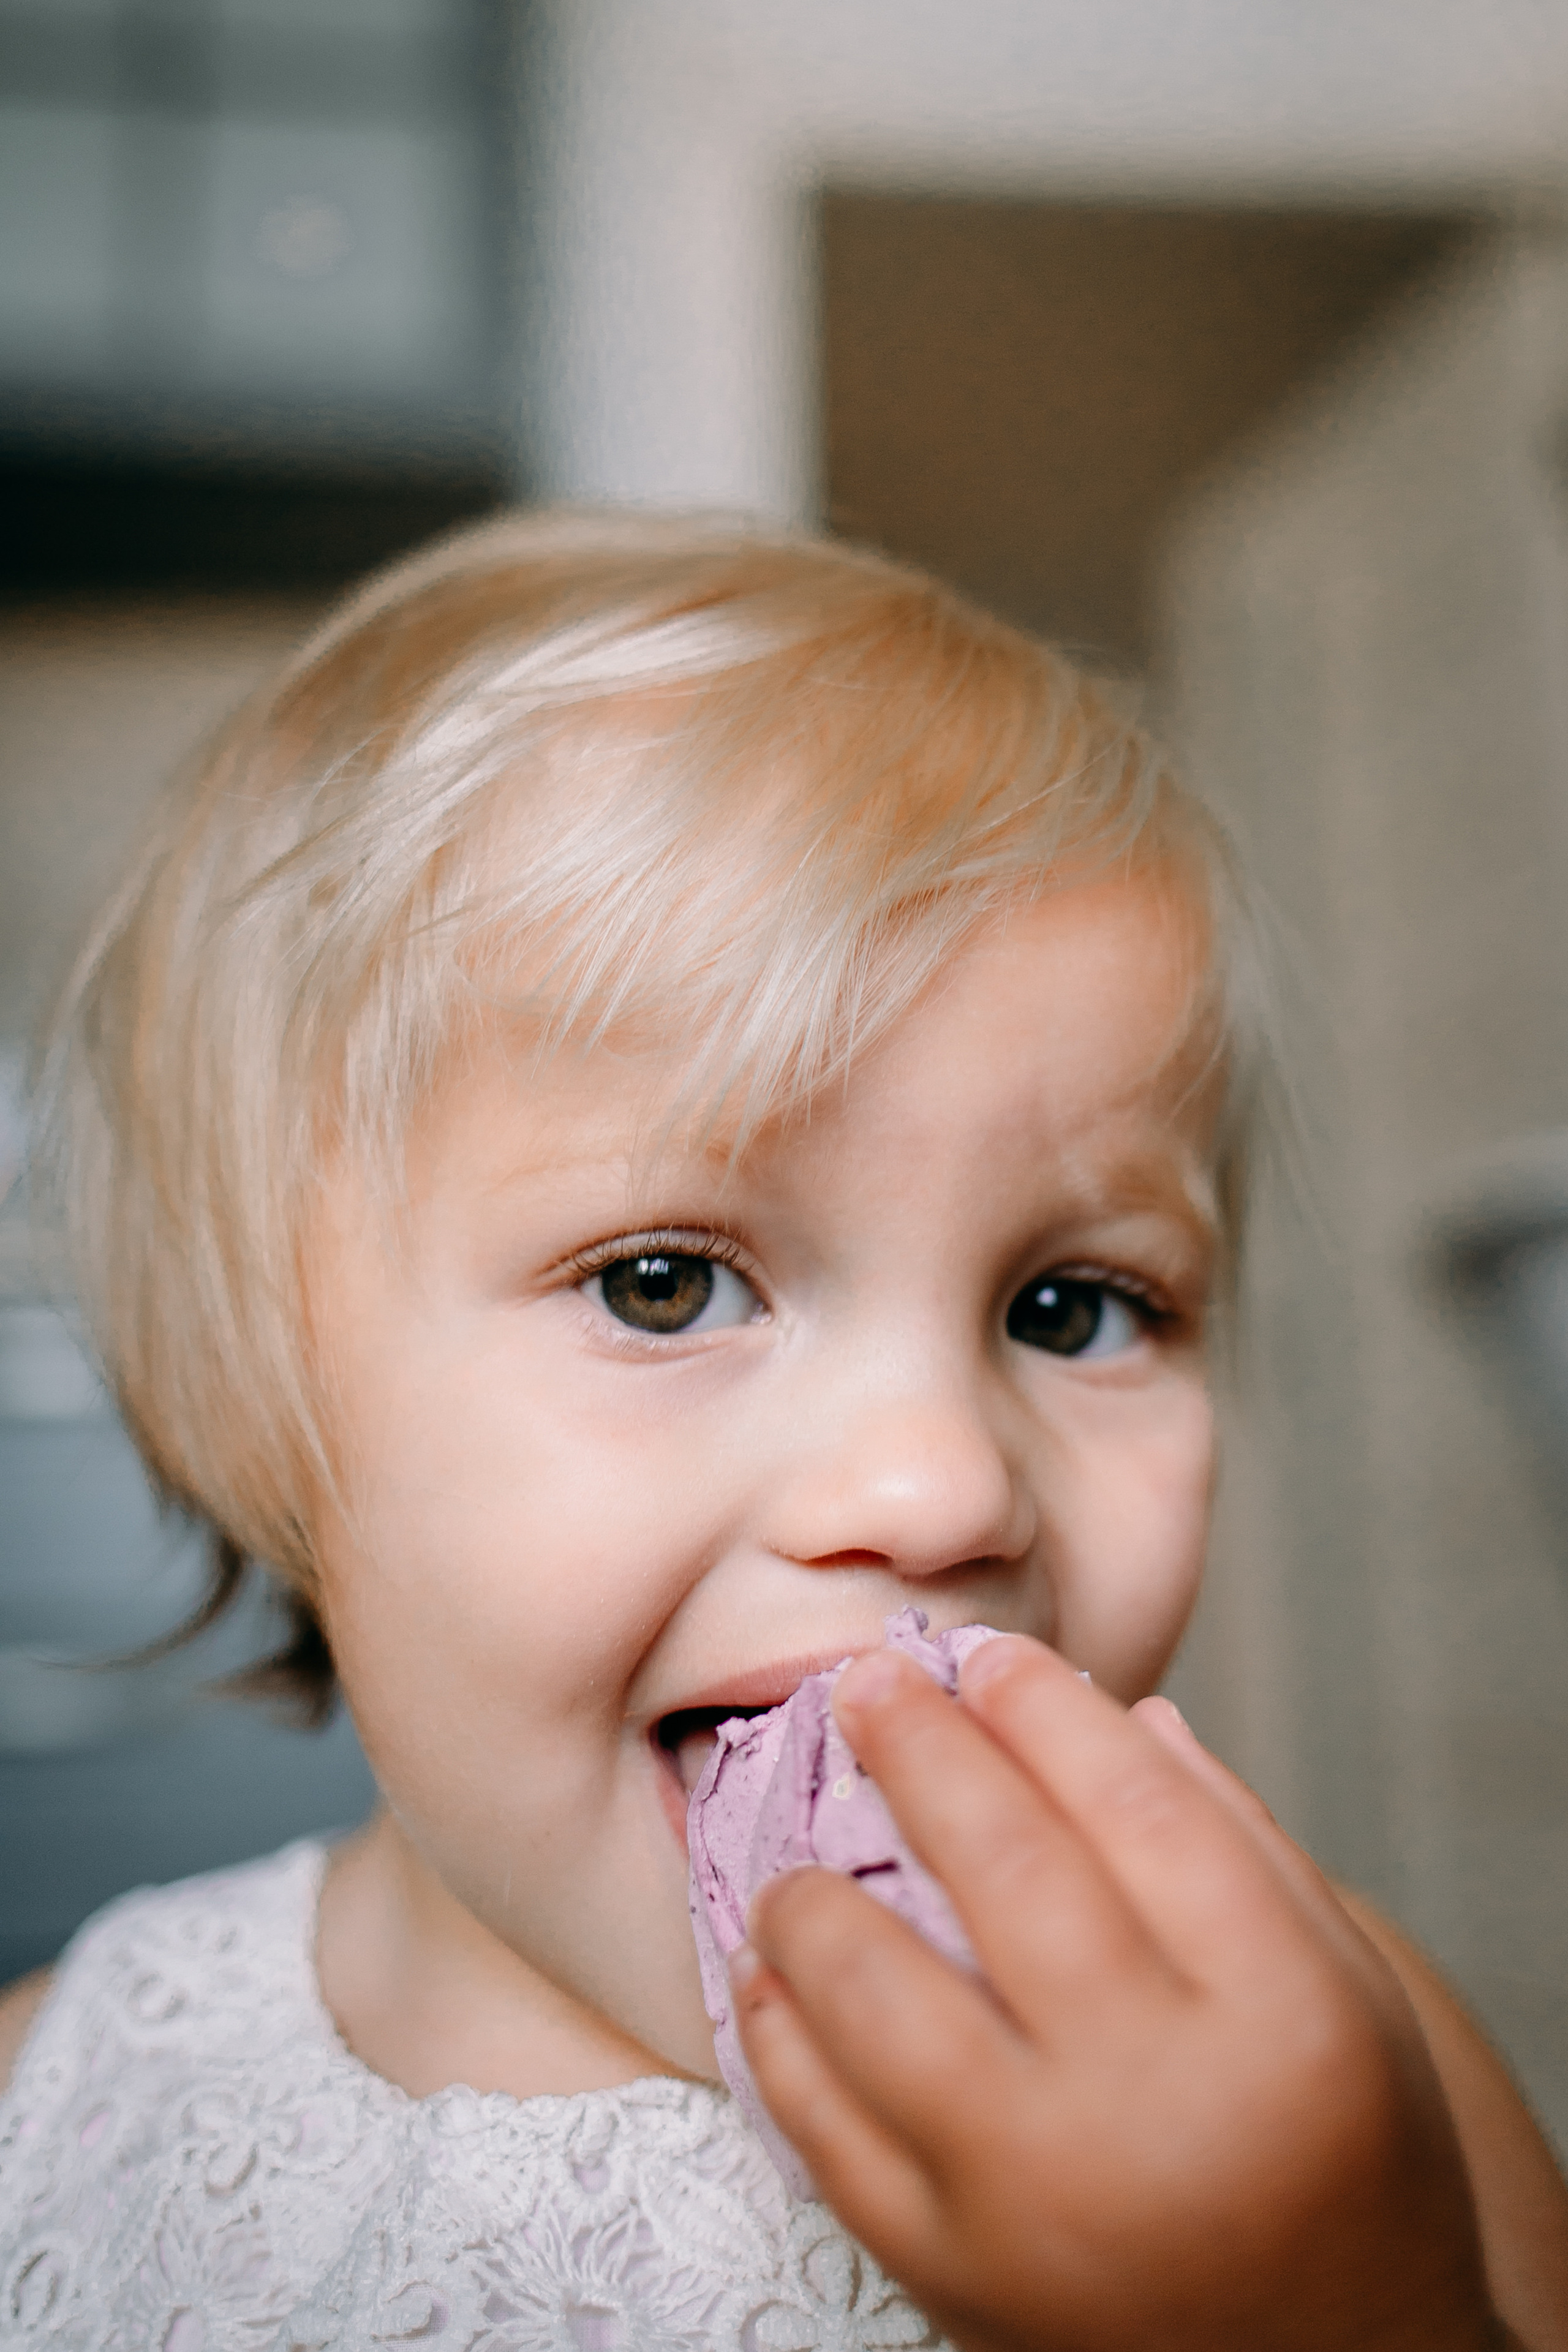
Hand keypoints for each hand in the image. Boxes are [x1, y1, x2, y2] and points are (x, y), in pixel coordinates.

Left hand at [731, 1635, 1498, 2351]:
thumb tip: (1123, 1713)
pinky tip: (769, 1974)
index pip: (1140, 1810)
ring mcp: (1041, 2196)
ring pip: (885, 2006)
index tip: (985, 1655)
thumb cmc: (1341, 2157)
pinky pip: (829, 2138)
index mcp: (1275, 2013)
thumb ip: (1244, 1847)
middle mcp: (1155, 2099)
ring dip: (817, 1900)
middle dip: (920, 1751)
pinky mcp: (955, 2276)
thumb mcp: (1351, 1994)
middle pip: (1009, 1872)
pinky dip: (780, 2042)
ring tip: (793, 1848)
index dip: (1048, 1709)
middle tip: (861, 1682)